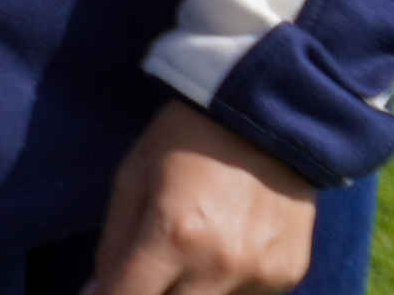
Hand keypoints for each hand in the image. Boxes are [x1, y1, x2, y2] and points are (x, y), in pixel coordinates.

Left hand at [88, 102, 318, 294]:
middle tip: (145, 275)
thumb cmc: (182, 142)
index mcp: (172, 236)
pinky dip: (225, 287)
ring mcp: (260, 275)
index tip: (104, 292)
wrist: (265, 116)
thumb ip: (112, 247)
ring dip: (189, 293)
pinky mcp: (289, 276)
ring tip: (187, 256)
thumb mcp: (131, 180)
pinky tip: (223, 251)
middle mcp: (219, 265)